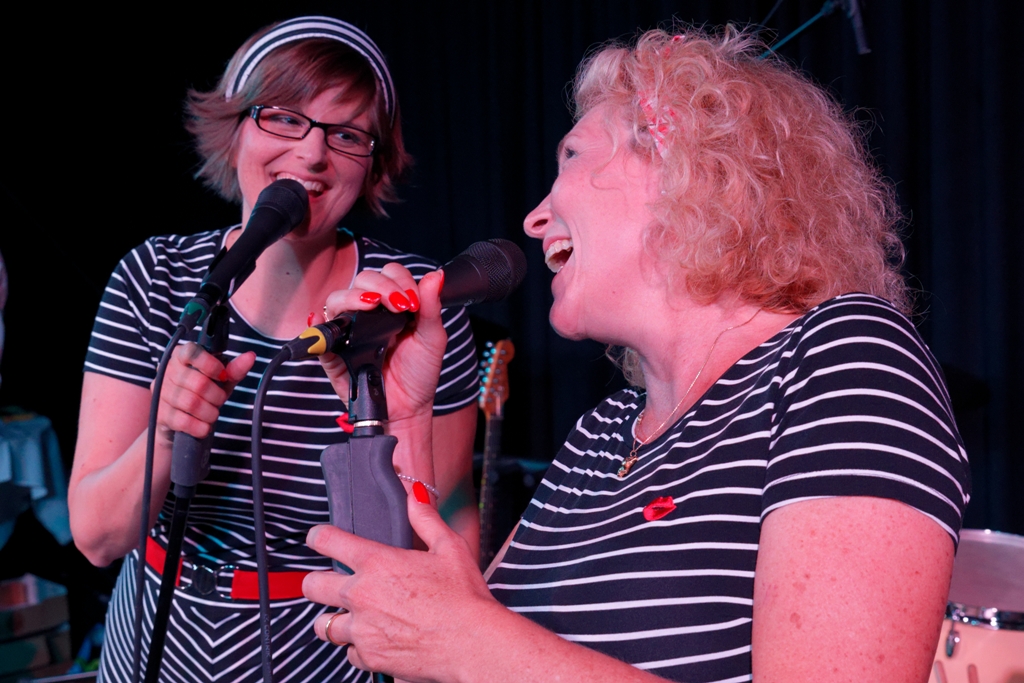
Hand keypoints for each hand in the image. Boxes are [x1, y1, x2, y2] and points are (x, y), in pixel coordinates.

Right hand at [156, 343, 254, 446]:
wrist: (182, 422)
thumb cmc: (203, 394)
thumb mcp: (221, 381)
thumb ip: (234, 370)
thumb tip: (250, 356)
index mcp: (181, 356)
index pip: (192, 352)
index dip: (211, 365)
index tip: (223, 376)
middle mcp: (167, 371)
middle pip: (198, 383)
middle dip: (216, 396)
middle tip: (219, 400)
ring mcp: (160, 392)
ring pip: (192, 403)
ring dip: (210, 413)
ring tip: (212, 413)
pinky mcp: (159, 414)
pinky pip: (183, 421)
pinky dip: (200, 427)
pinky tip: (204, 426)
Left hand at [303, 485, 496, 680]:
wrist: (473, 644)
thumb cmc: (465, 596)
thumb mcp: (450, 547)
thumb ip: (425, 518)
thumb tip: (413, 494)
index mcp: (376, 562)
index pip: (327, 541)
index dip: (318, 536)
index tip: (318, 538)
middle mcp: (361, 595)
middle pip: (312, 585)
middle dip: (317, 581)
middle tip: (331, 582)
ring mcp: (362, 629)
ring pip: (323, 624)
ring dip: (334, 619)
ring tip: (353, 616)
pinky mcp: (369, 658)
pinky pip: (349, 653)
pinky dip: (359, 647)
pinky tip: (377, 639)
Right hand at [321, 264, 447, 424]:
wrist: (408, 408)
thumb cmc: (419, 373)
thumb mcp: (432, 338)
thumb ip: (432, 306)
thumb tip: (436, 276)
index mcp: (392, 304)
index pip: (389, 275)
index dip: (399, 281)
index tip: (412, 301)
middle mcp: (368, 313)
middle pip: (362, 280)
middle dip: (381, 287)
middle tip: (398, 305)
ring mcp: (349, 330)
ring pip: (337, 300)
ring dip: (352, 297)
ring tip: (371, 306)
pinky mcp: (334, 352)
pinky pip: (319, 334)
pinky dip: (318, 324)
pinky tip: (323, 319)